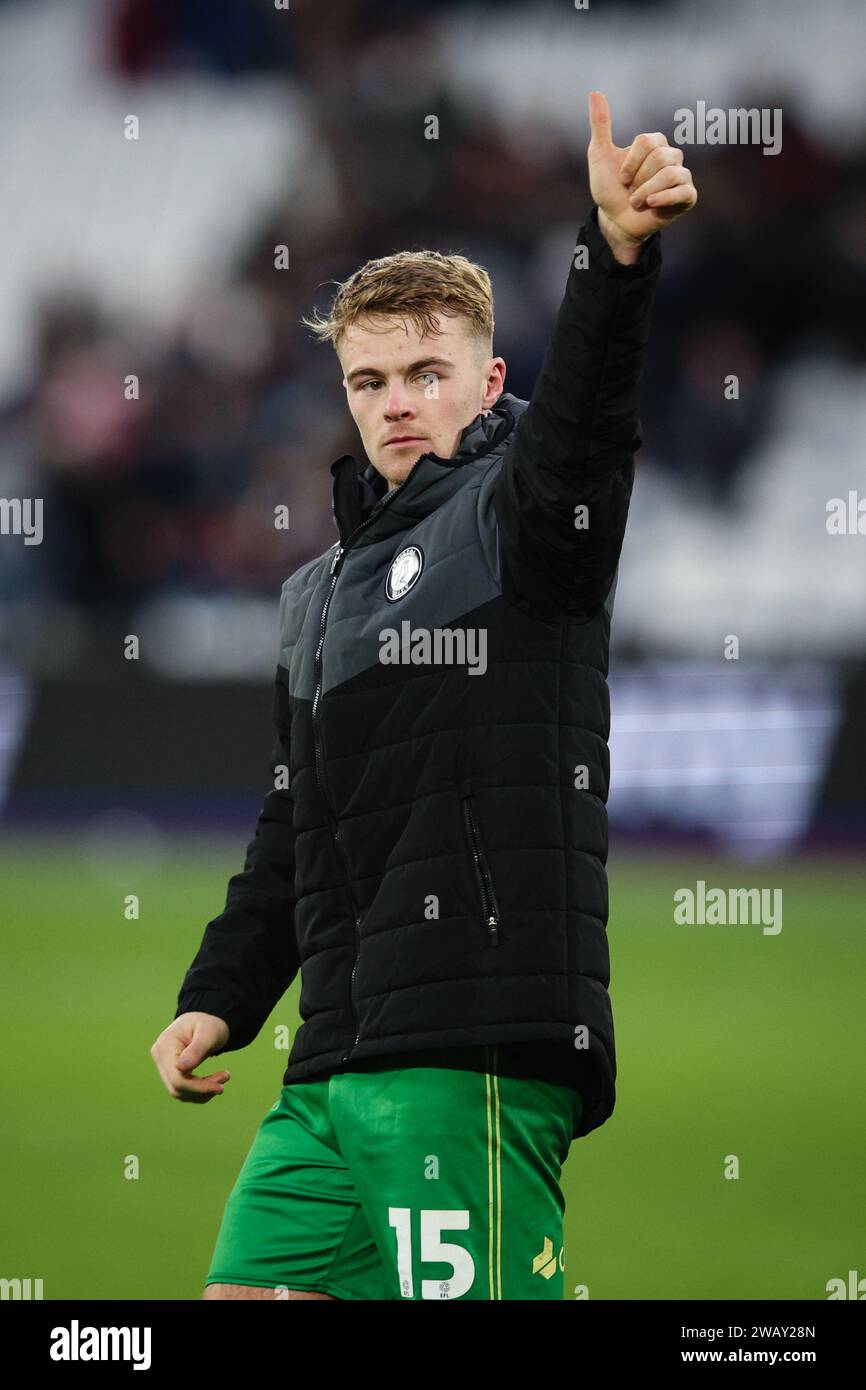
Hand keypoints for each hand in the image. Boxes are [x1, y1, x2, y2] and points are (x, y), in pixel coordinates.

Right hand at [150, 1011, 231, 1101]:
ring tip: (222, 1079)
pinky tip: (212, 1083)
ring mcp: (162, 1065)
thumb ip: (196, 1049)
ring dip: (201, 1092)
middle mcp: (159, 1057)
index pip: (178, 1078)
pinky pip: (181, 1089)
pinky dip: (198, 1091)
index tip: (220, 1087)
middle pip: (176, 1087)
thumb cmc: (208, 1024)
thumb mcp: (208, 1033)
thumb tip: (181, 1068)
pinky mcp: (169, 1072)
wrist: (205, 1020)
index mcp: (165, 1046)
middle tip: (225, 1078)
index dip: (198, 1088)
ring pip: (178, 1092)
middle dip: (202, 1090)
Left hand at [587, 90, 697, 257]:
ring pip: (669, 174)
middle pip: (659, 157)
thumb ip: (601, 125)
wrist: (615, 221)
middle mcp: (671, 156)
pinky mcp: (687, 197)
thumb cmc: (609, 188)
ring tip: (637, 202)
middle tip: (631, 191)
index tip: (622, 177)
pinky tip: (650, 205)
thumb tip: (595, 92)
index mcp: (655, 144)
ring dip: (645, 192)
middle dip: (638, 179)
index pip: (647, 142)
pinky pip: (683, 191)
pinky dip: (664, 199)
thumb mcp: (599, 155)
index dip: (630, 163)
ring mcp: (681, 176)